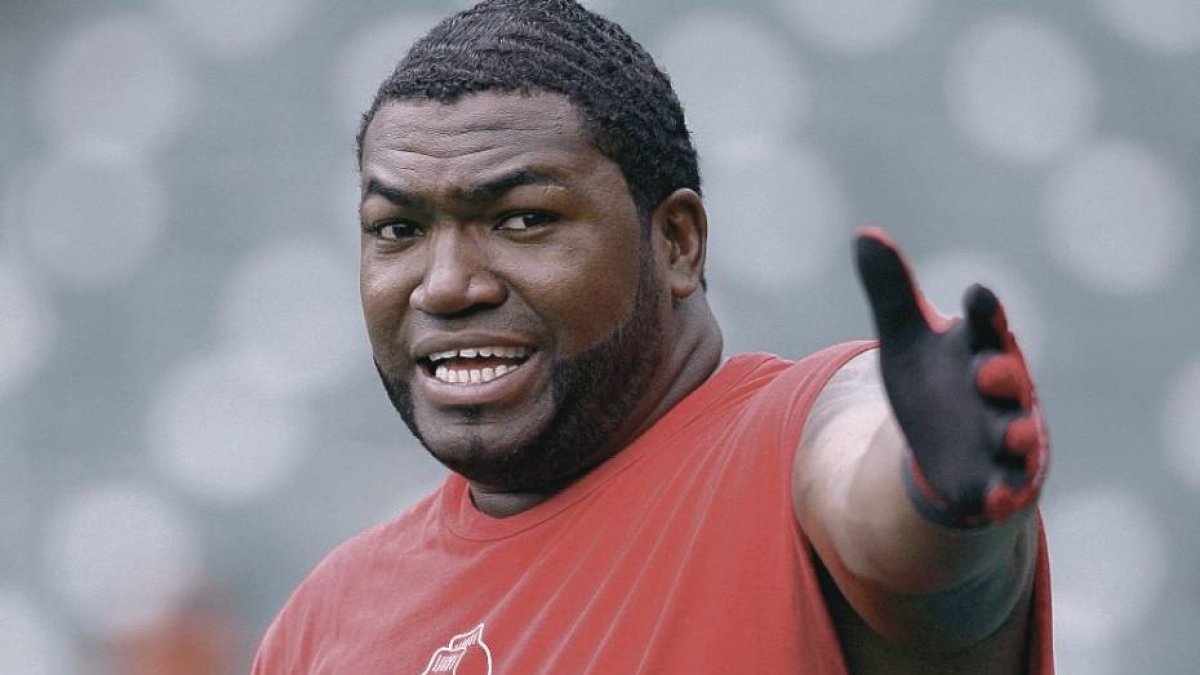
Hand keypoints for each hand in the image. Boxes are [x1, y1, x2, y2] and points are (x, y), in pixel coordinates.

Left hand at [854, 227, 1048, 527]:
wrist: (948, 443)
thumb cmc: (934, 379)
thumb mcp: (904, 337)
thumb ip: (891, 291)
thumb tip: (865, 232)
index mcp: (979, 346)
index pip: (986, 323)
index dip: (985, 310)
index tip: (978, 294)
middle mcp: (1001, 388)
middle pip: (1006, 377)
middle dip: (1001, 373)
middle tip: (988, 368)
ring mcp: (1006, 434)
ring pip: (1018, 433)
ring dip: (1017, 434)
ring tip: (1012, 434)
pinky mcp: (1001, 479)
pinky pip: (1007, 487)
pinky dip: (1003, 494)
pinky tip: (993, 501)